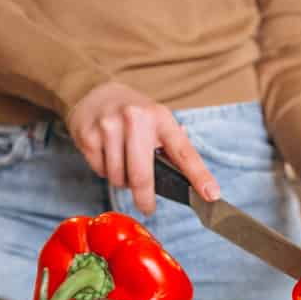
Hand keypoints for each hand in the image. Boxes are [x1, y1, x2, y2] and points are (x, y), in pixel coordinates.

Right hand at [68, 82, 219, 215]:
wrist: (95, 92)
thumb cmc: (132, 113)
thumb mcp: (156, 119)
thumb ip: (172, 144)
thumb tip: (190, 175)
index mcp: (160, 117)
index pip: (183, 152)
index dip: (199, 176)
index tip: (211, 195)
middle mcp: (135, 119)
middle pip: (142, 176)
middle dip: (145, 198)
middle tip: (147, 207)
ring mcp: (109, 127)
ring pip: (119, 178)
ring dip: (123, 181)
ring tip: (122, 164)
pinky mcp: (89, 136)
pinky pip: (101, 172)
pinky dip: (105, 172)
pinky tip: (107, 155)